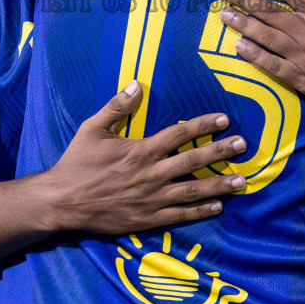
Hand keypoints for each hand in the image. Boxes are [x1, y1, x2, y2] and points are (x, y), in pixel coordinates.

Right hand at [36, 81, 248, 234]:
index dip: (203, 126)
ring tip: (242, 180)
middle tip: (243, 146)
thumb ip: (116, 107)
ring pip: (193, 191)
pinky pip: (180, 215)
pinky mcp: (147, 219)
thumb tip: (136, 84)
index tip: (224, 120)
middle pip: (194, 161)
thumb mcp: (92, 129)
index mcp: (140, 150)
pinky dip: (200, 211)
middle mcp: (151, 174)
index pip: (179, 134)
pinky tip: (218, 206)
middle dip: (221, 152)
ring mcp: (151, 199)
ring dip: (219, 185)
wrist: (62, 202)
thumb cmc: (76, 163)